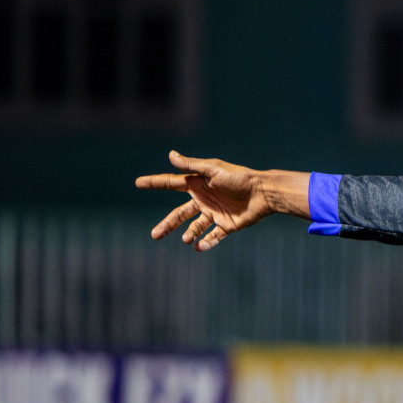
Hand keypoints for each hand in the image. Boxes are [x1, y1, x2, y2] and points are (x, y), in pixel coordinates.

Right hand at [135, 151, 307, 250]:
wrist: (264, 193)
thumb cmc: (239, 177)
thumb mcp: (213, 169)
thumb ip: (192, 165)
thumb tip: (170, 155)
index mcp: (198, 184)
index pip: (171, 184)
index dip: (155, 183)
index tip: (138, 183)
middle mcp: (204, 200)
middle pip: (179, 214)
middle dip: (167, 224)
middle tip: (154, 235)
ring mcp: (215, 214)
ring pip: (195, 228)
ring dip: (189, 234)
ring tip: (185, 239)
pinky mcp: (227, 226)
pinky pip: (214, 237)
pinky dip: (206, 243)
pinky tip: (198, 247)